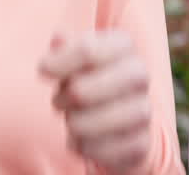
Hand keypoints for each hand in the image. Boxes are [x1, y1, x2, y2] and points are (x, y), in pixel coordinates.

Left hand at [38, 30, 152, 174]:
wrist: (124, 116)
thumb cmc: (92, 77)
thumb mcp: (77, 56)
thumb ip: (66, 45)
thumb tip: (58, 37)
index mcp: (124, 45)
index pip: (86, 50)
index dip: (56, 63)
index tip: (44, 70)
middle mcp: (139, 74)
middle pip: (81, 91)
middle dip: (63, 98)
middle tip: (61, 99)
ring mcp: (143, 109)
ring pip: (87, 123)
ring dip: (72, 124)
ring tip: (74, 119)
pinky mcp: (141, 142)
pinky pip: (98, 150)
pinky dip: (84, 147)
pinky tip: (84, 139)